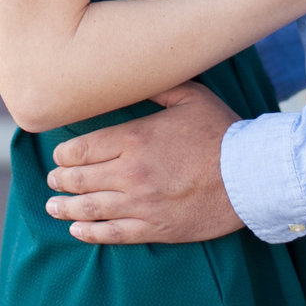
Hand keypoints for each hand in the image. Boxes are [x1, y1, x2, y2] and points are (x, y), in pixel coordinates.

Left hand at [44, 83, 244, 243]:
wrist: (253, 175)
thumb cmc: (222, 132)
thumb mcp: (190, 96)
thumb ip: (157, 86)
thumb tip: (135, 72)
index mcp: (134, 138)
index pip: (81, 149)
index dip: (63, 155)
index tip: (59, 157)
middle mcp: (131, 172)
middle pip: (80, 179)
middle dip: (60, 180)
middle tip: (52, 181)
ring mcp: (141, 203)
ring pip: (90, 208)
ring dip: (65, 207)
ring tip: (53, 206)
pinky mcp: (156, 227)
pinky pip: (113, 233)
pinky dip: (90, 232)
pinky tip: (77, 230)